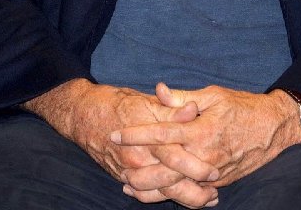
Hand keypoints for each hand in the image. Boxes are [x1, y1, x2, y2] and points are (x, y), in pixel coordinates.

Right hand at [22, 79, 218, 207]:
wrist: (84, 115)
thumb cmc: (117, 103)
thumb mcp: (146, 101)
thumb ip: (171, 108)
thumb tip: (194, 109)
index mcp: (148, 137)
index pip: (178, 157)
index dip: (198, 166)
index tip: (217, 170)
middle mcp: (138, 158)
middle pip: (170, 183)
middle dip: (194, 192)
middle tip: (214, 194)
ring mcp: (129, 170)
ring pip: (160, 193)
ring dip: (182, 198)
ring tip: (203, 199)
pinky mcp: (123, 176)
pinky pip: (145, 194)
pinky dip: (161, 198)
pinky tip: (174, 197)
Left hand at [112, 83, 300, 193]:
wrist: (274, 128)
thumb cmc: (243, 106)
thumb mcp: (214, 95)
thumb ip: (183, 98)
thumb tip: (159, 91)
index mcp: (201, 130)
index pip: (161, 134)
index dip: (136, 134)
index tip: (116, 133)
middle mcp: (204, 154)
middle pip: (163, 167)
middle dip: (137, 166)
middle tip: (115, 161)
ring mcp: (212, 172)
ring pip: (174, 186)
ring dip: (149, 188)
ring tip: (128, 184)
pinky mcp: (219, 182)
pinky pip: (190, 192)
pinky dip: (171, 194)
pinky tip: (156, 192)